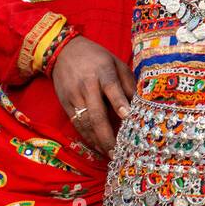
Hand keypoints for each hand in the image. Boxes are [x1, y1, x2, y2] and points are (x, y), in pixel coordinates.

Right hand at [51, 36, 135, 153]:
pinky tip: (97, 146)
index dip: (120, 104)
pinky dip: (87, 137)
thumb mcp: (116, 63)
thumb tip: (141, 103)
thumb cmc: (97, 57)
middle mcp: (87, 85)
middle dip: (107, 135)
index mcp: (103, 72)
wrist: (63, 51)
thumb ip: (128, 82)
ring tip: (110, 154)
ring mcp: (74, 96)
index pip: (112, 88)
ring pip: (85, 123)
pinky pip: (76, 124)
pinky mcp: (65, 103)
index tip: (129, 118)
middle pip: (96, 113)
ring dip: (97, 141)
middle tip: (118, 151)